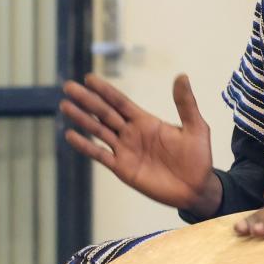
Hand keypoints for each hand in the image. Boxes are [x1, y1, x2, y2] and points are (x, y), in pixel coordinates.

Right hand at [59, 73, 220, 215]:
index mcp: (146, 121)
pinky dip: (86, 146)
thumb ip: (186, 103)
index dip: (105, 90)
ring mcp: (126, 150)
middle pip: (105, 112)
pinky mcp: (123, 168)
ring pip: (99, 130)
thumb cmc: (198, 157)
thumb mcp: (196, 127)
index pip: (121, 102)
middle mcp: (132, 133)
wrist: (197, 188)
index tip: (89, 78)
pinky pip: (100, 155)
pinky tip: (71, 135)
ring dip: (82, 119)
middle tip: (68, 86)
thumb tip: (181, 76)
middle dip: (87, 100)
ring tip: (65, 105)